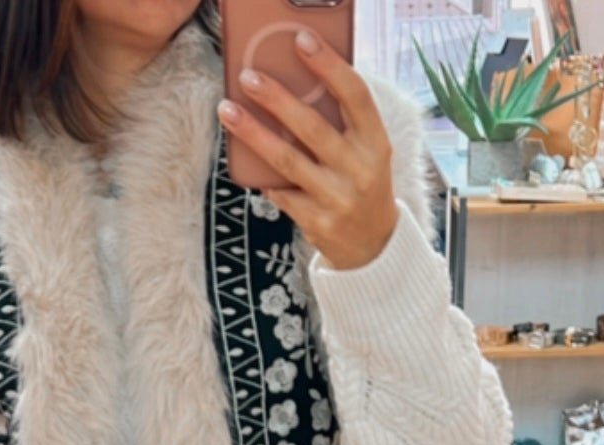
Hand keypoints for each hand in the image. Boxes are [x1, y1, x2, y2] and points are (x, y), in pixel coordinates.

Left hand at [218, 30, 399, 272]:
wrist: (373, 245)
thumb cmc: (362, 183)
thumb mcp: (367, 150)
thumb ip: (342, 121)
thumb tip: (294, 82)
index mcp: (376, 142)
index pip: (355, 95)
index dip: (329, 65)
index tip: (302, 40)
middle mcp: (359, 169)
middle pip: (312, 127)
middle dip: (276, 98)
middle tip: (248, 77)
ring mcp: (337, 198)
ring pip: (287, 160)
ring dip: (253, 133)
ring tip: (227, 110)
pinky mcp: (317, 222)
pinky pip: (280, 192)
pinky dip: (262, 174)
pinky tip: (242, 157)